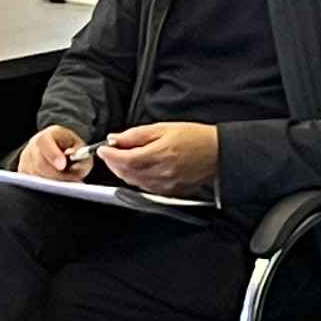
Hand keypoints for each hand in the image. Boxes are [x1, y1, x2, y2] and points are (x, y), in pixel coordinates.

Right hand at [16, 125, 88, 180]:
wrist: (58, 149)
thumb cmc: (70, 149)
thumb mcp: (81, 149)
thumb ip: (81, 156)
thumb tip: (75, 168)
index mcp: (47, 136)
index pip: (44, 143)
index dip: (53, 155)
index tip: (62, 166)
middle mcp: (32, 147)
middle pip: (39, 163)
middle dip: (56, 176)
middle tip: (71, 183)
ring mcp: (25, 161)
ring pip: (36, 177)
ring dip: (53, 183)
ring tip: (68, 185)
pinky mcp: (23, 174)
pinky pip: (33, 185)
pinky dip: (46, 188)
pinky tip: (58, 187)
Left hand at [98, 120, 219, 195]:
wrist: (217, 153)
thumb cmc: (195, 138)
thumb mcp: (164, 128)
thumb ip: (137, 134)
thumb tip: (116, 139)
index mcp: (159, 154)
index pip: (125, 159)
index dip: (110, 155)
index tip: (103, 149)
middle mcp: (161, 173)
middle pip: (126, 173)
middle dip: (113, 163)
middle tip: (109, 153)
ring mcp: (165, 186)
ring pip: (133, 182)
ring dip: (122, 172)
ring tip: (121, 159)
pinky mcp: (169, 192)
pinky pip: (145, 188)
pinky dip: (135, 179)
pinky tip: (137, 169)